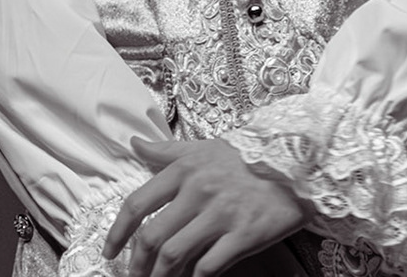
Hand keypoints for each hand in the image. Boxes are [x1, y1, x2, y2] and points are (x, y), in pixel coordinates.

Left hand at [103, 136, 303, 276]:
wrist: (297, 164)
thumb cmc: (247, 157)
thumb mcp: (203, 147)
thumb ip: (165, 150)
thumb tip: (134, 143)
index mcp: (183, 170)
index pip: (137, 204)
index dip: (117, 232)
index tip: (110, 251)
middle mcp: (197, 193)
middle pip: (152, 236)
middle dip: (136, 264)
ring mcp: (221, 215)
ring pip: (175, 255)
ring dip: (159, 276)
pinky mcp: (244, 236)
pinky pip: (209, 266)